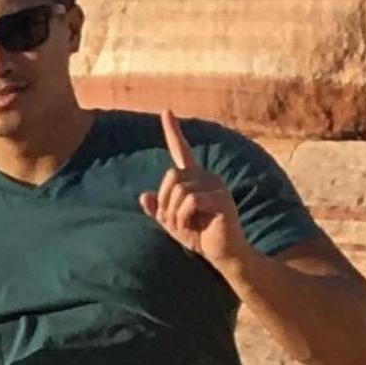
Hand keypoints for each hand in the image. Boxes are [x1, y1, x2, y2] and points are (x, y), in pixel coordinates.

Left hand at [140, 112, 245, 273]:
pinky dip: (182, 217)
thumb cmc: (198, 236)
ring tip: (181, 226)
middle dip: (164, 201)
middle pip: (171, 175)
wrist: (221, 253)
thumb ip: (159, 210)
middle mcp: (206, 176)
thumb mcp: (172, 223)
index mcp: (194, 178)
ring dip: (172, 213)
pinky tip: (189, 226)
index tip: (166, 112)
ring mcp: (216, 185)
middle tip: (170, 221)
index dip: (172, 132)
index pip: (181, 150)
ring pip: (179, 189)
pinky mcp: (221, 198)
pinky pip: (190, 200)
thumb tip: (144, 195)